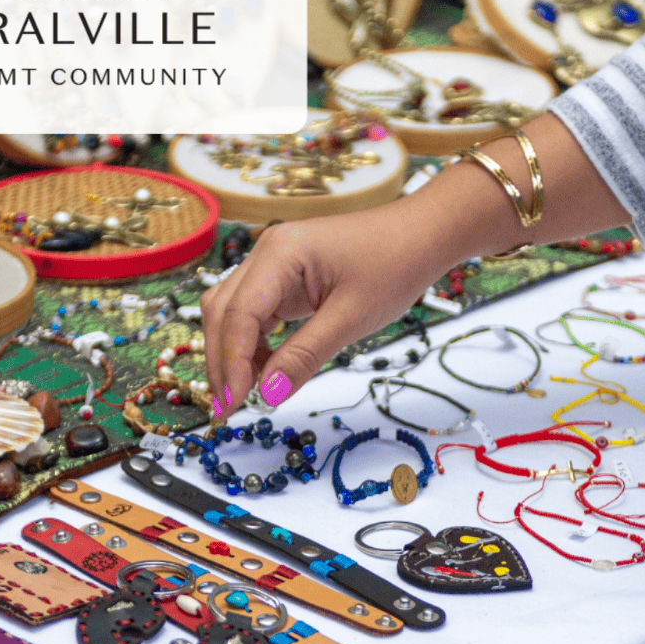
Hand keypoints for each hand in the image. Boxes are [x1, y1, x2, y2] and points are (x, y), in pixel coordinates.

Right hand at [202, 208, 461, 417]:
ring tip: (245, 394)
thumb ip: (304, 356)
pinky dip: (251, 343)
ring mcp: (271, 262)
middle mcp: (266, 252)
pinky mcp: (281, 275)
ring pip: (231, 312)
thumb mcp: (352, 318)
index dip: (232, 362)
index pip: (238, 314)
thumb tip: (269, 395)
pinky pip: (252, 312)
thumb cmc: (395, 265)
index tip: (234, 404)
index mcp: (280, 253)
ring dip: (233, 353)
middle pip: (222, 312)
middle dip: (223, 361)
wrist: (422, 235)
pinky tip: (265, 369)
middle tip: (229, 408)